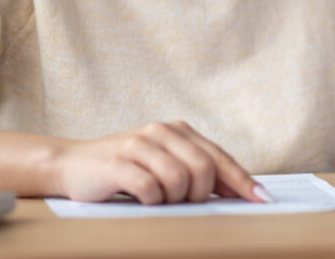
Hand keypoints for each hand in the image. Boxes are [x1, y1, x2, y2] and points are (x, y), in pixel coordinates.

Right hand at [50, 121, 269, 204]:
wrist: (72, 165)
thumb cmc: (125, 170)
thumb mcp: (164, 165)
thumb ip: (196, 173)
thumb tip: (239, 192)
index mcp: (178, 131)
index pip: (219, 157)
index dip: (241, 180)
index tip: (261, 199)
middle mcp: (161, 132)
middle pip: (203, 169)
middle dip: (199, 194)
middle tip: (183, 204)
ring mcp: (139, 145)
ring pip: (179, 180)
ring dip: (173, 200)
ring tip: (158, 200)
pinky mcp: (118, 163)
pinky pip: (150, 188)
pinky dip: (151, 201)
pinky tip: (142, 200)